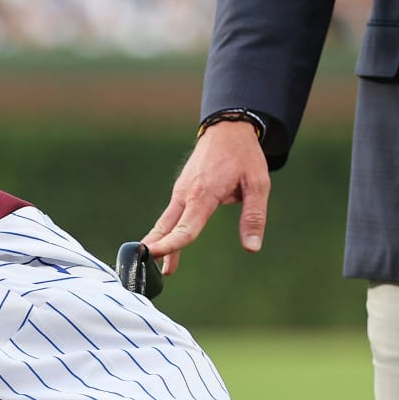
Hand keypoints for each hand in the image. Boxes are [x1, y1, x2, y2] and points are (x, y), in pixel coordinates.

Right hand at [140, 121, 270, 275]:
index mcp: (204, 194)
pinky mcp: (181, 191)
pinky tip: (163, 248)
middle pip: (165, 228)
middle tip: (140, 269)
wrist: (228, 129)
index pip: (185, 228)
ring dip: (158, 244)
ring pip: (165, 223)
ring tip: (153, 268)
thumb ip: (253, 217)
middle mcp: (186, 194)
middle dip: (154, 248)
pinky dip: (164, 233)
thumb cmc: (244, 156)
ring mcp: (180, 192)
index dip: (171, 245)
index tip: (154, 256)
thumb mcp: (258, 184)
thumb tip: (252, 248)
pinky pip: (170, 217)